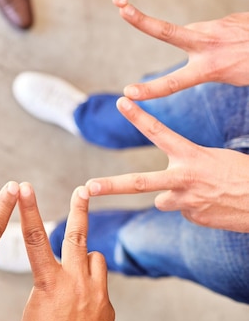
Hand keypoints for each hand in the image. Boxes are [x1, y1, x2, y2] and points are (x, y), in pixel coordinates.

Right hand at [19, 182, 112, 320]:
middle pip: (76, 235)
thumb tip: (58, 270)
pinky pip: (99, 281)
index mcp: (48, 283)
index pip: (34, 237)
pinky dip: (90, 284)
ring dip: (84, 259)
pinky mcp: (108, 304)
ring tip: (74, 278)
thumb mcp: (33, 309)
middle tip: (83, 189)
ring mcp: (95, 292)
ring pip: (94, 257)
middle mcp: (74, 282)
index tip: (24, 187)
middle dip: (78, 209)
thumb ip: (46, 283)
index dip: (28, 209)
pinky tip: (81, 308)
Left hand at [87, 97, 248, 231]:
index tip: (121, 102)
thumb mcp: (214, 159)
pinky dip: (193, 206)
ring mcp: (187, 203)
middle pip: (139, 183)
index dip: (138, 117)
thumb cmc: (242, 174)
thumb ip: (184, 171)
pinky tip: (214, 203)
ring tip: (205, 191)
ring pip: (164, 199)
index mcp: (192, 156)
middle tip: (86, 188)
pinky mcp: (193, 218)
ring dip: (176, 196)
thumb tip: (164, 197)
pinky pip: (184, 210)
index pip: (159, 132)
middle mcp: (184, 179)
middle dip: (110, 186)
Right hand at [120, 4, 248, 99]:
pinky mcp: (227, 18)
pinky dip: (223, 39)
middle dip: (142, 20)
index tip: (128, 92)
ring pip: (198, 35)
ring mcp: (217, 27)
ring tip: (234, 52)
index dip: (149, 90)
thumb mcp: (236, 76)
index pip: (173, 83)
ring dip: (207, 44)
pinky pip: (216, 31)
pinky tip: (240, 42)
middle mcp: (208, 45)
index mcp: (210, 68)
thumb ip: (212, 62)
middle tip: (123, 8)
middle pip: (167, 31)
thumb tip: (199, 41)